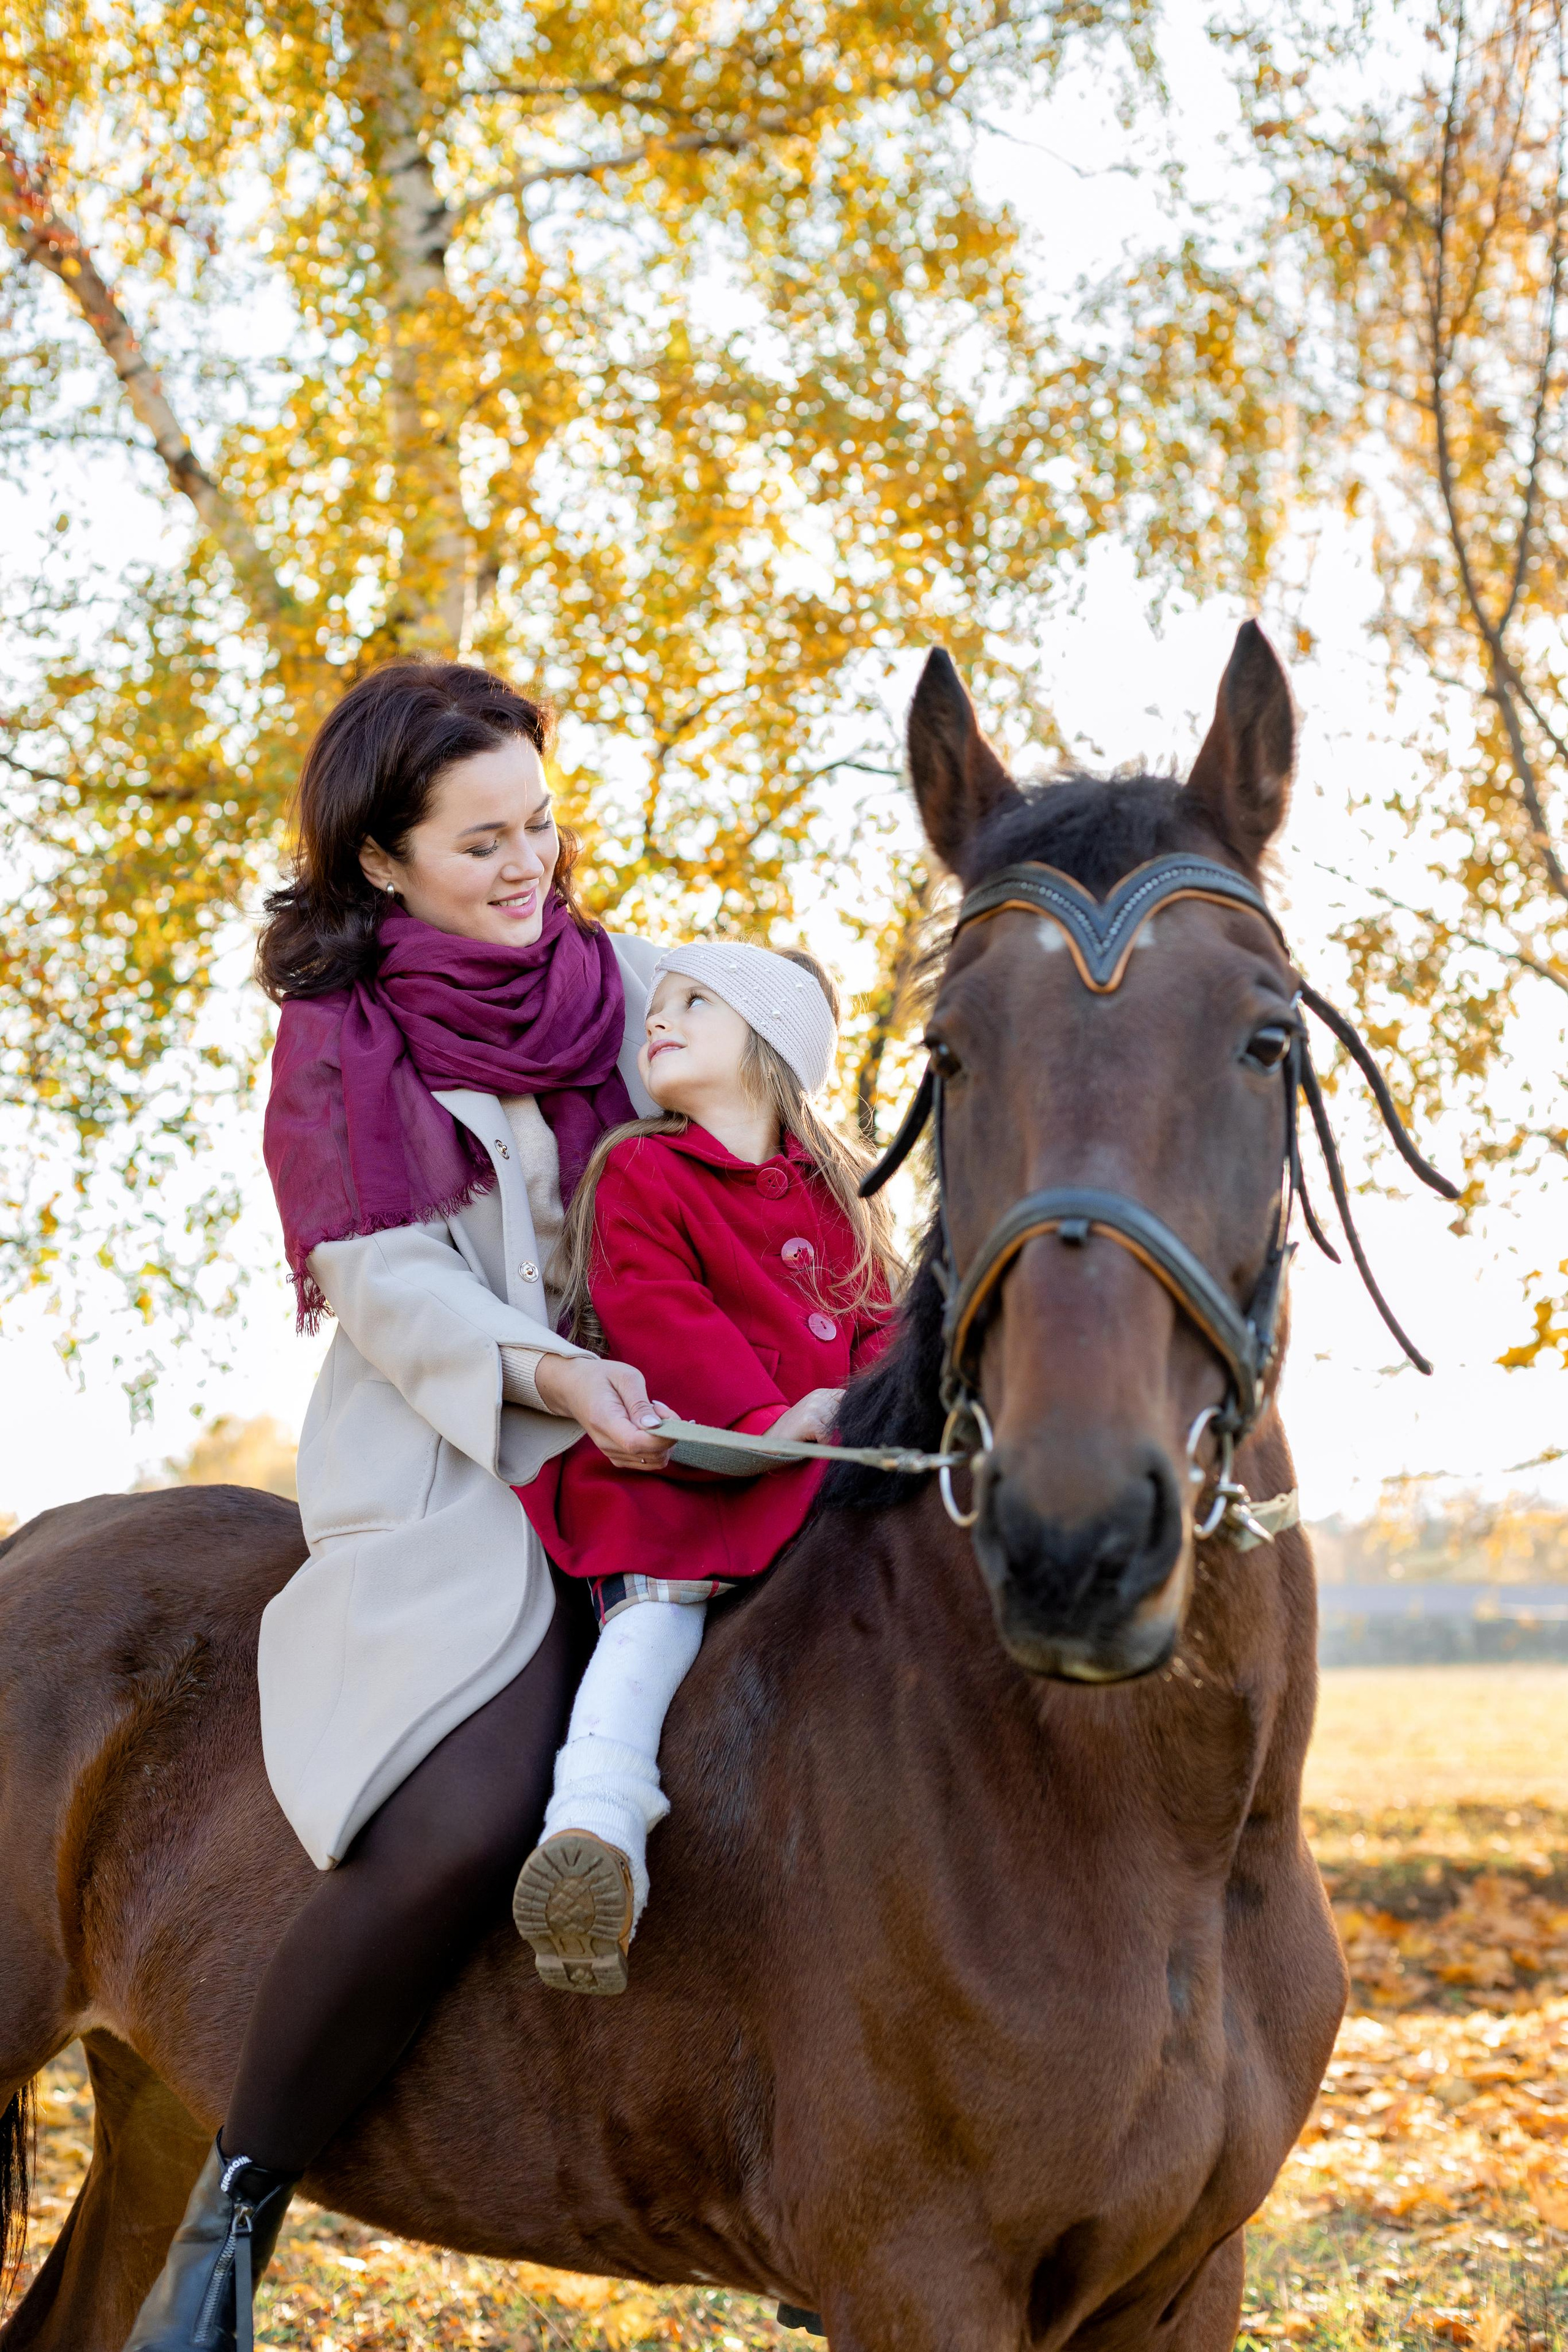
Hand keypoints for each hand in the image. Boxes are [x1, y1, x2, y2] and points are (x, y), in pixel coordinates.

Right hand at [533, 1354, 674, 1470]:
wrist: (574, 1388)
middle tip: (659, 1408)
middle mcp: (606, 1444)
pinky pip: (648, 1461)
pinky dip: (658, 1445)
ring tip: (653, 1414)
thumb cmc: (601, 1378)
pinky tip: (649, 1426)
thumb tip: (656, 1427)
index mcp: (604, 1421)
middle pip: (651, 1455)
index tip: (676, 1419)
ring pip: (654, 1461)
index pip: (637, 1443)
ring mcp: (611, 1454)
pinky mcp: (618, 1457)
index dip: (664, 1436)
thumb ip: (641, 1404)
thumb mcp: (624, 1377)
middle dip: (668, 1434)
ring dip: (664, 1439)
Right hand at [769, 1387, 844, 1446]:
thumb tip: (857, 1414)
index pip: (846, 1397)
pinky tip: (811, 1441)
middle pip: (843, 1414)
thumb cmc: (798, 1428)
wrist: (774, 1436)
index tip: (843, 1421)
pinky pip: (827, 1437)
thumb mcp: (816, 1411)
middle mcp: (818, 1398)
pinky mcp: (810, 1422)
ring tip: (814, 1436)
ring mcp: (814, 1408)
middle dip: (838, 1426)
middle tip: (821, 1432)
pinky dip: (822, 1443)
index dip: (848, 1411)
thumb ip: (833, 1409)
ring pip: (836, 1427)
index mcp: (821, 1393)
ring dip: (829, 1436)